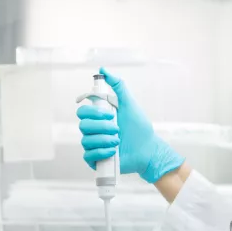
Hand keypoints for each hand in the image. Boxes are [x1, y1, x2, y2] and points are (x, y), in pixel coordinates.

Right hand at [77, 67, 184, 183]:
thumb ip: (118, 86)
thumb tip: (104, 69)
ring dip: (105, 139)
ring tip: (118, 141)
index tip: (111, 114)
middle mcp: (93, 131)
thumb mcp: (129, 104)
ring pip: (86, 140)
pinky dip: (102, 152)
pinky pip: (89, 155)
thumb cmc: (140, 128)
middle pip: (83, 125)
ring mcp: (94, 146)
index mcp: (98, 118)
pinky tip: (114, 151)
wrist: (149, 150)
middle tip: (117, 129)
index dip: (94, 112)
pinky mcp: (96, 160)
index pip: (82, 111)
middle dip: (101, 126)